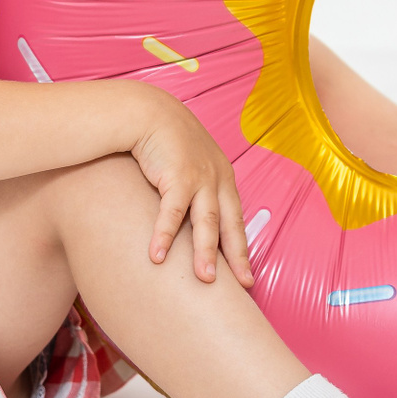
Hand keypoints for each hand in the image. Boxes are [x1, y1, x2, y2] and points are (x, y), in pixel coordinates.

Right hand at [126, 88, 253, 286]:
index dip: (241, 247)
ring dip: (206, 252)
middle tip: (243, 285)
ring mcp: (200, 178)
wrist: (149, 112)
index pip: (236, 219)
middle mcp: (217, 179)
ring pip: (207, 222)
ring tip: (205, 280)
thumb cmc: (166, 140)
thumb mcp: (190, 163)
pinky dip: (164, 235)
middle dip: (236, 256)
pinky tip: (157, 256)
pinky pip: (172, 212)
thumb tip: (194, 221)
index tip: (247, 274)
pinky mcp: (177, 176)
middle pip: (230, 224)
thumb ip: (196, 189)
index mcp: (223, 178)